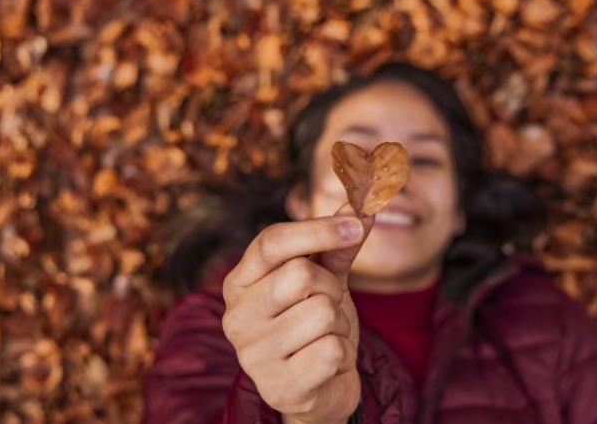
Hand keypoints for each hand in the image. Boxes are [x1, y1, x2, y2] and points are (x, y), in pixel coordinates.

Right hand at [222, 204, 372, 423]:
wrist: (319, 388)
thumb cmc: (315, 326)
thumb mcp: (325, 281)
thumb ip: (337, 246)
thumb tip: (360, 208)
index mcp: (239, 283)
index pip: (271, 242)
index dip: (317, 229)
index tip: (355, 225)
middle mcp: (236, 317)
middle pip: (300, 274)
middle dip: (331, 287)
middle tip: (330, 303)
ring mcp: (252, 355)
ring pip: (322, 313)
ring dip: (338, 324)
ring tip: (325, 336)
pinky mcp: (278, 387)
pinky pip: (331, 351)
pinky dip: (341, 354)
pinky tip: (326, 363)